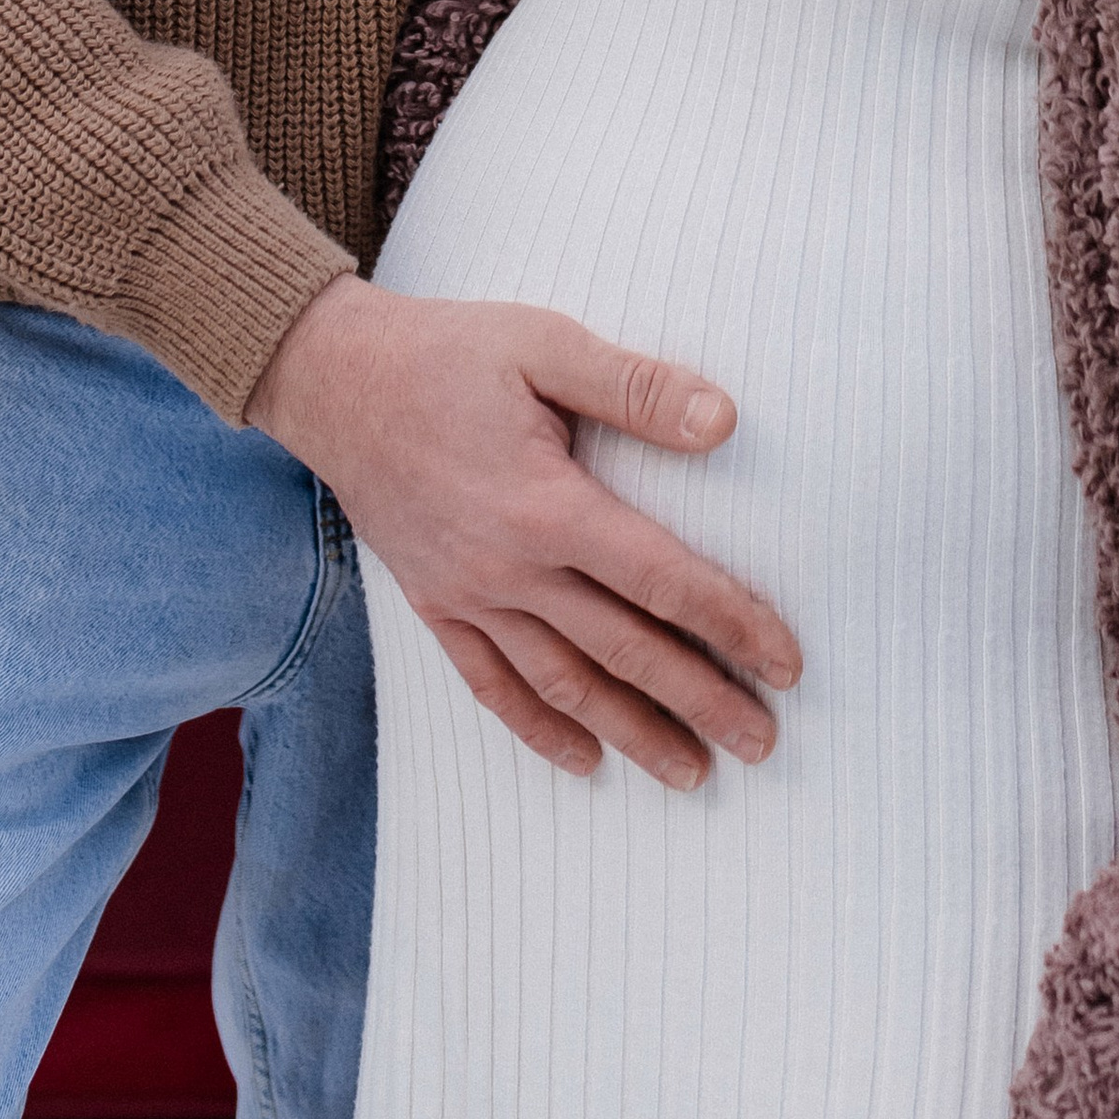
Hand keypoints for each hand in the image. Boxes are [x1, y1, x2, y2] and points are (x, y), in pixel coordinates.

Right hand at [248, 275, 798, 789]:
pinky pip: (490, 684)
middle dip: (700, 699)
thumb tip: (723, 420)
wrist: (332, 379)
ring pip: (563, 683)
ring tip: (693, 773)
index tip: (785, 662)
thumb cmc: (448, 352)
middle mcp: (509, 567)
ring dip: (631, 733)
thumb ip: (636, 386)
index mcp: (547, 506)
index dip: (730, 622)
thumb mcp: (545, 344)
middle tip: (764, 742)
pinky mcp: (434, 604)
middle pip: (624, 649)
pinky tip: (583, 760)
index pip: (661, 579)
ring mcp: (467, 595)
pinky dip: (539, 728)